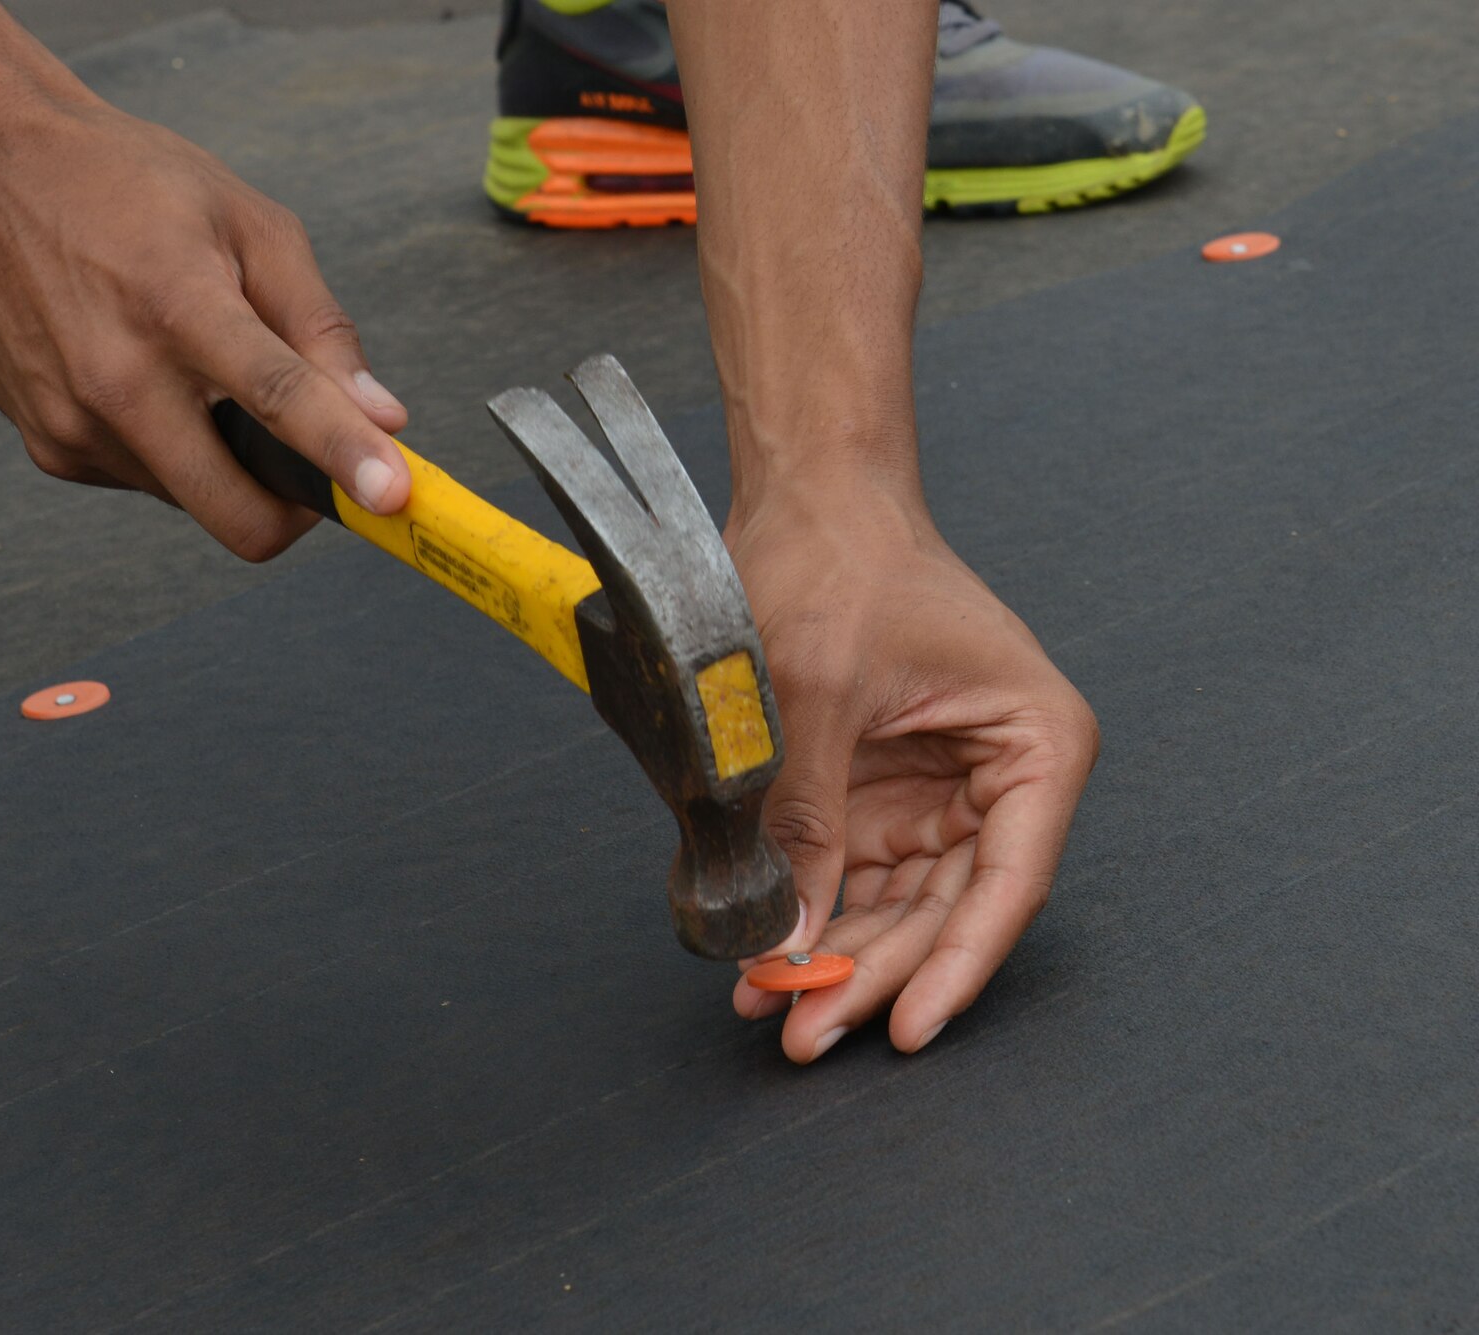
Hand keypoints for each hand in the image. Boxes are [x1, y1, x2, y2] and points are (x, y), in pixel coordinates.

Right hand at [0, 102, 409, 558]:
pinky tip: (144, 377)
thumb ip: (321, 327)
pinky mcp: (47, 446)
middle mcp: (117, 379)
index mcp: (178, 305)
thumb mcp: (249, 224)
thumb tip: (381, 415)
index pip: (280, 402)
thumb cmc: (123, 184)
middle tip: (312, 464)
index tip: (391, 497)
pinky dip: (168, 449)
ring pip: (195, 500)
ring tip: (197, 375)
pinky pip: (143, 482)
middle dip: (292, 508)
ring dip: (221, 463)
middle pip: (237, 515)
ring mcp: (73, 423)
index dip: (346, 458)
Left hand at [724, 486, 1099, 1062]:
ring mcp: (938, 792)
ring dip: (838, 960)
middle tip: (805, 1032)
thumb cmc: (839, 560)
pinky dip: (814, 918)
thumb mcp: (816, 692)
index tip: (906, 1028)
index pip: (1007, 884)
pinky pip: (855, 877)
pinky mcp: (880, 793)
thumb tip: (789, 937)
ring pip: (899, 908)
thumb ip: (806, 818)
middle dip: (876, 977)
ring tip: (771, 1009)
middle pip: (948, 911)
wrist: (805, 499)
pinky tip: (766, 959)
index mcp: (1034, 745)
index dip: (956, 967)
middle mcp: (1000, 779)